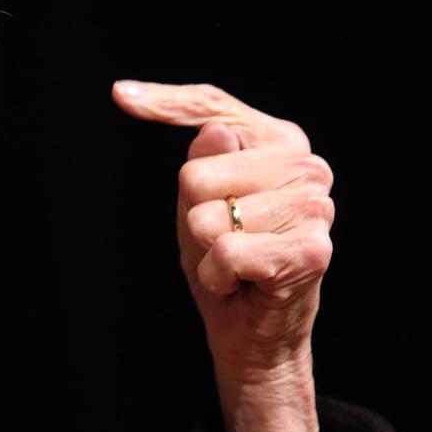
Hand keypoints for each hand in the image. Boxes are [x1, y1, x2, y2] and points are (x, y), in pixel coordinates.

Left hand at [112, 80, 334, 431]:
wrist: (254, 336)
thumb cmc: (226, 266)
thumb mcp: (197, 207)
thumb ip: (200, 163)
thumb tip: (215, 131)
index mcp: (280, 144)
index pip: (215, 107)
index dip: (164, 102)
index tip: (119, 94)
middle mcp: (306, 167)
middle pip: (197, 173)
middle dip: (195, 217)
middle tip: (224, 244)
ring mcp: (313, 207)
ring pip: (208, 216)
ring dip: (208, 253)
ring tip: (235, 266)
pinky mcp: (310, 250)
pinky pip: (226, 252)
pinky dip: (218, 276)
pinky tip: (242, 284)